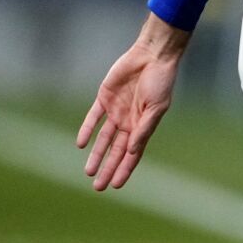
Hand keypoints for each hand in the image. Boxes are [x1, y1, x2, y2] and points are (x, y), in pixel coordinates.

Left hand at [78, 15, 189, 191]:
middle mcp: (129, 121)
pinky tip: (82, 144)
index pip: (133, 153)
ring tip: (89, 172)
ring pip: (103, 138)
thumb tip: (132, 151)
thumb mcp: (157, 107)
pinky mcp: (105, 98)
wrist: (152, 56)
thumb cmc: (161, 81)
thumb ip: (144, 129)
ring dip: (96, 155)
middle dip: (108, 168)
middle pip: (116, 150)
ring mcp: (116, 110)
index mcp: (144, 125)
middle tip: (98, 187)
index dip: (125, 169)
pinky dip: (87, 130)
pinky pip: (93, 117)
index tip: (116, 185)